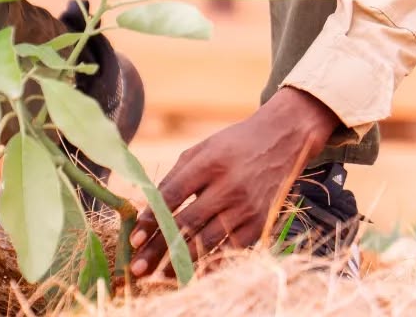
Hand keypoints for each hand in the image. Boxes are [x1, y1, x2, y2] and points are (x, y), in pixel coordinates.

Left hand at [128, 87, 339, 276]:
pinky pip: (230, 250)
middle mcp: (228, 186)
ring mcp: (246, 208)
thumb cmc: (233, 145)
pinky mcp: (260, 224)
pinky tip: (193, 273)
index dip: (152, 219)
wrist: (281, 141)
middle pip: (187, 223)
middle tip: (137, 268)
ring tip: (159, 275)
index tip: (134, 239)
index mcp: (210, 162)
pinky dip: (210, 264)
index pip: (173, 194)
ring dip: (180, 262)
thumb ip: (176, 176)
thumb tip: (149, 208)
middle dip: (159, 248)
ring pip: (207, 241)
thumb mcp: (202, 149)